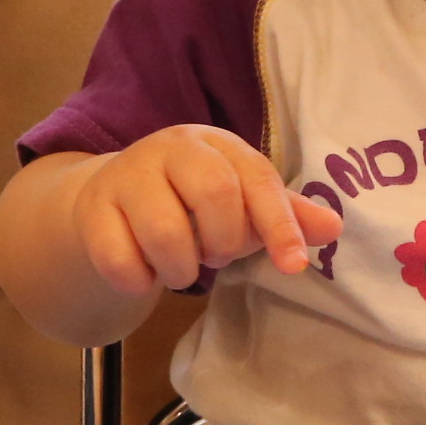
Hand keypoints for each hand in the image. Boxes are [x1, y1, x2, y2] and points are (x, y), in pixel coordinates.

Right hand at [73, 125, 342, 297]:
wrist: (111, 200)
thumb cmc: (189, 201)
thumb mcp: (239, 203)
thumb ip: (284, 215)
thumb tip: (333, 227)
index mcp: (213, 144)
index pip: (255, 178)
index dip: (278, 224)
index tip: (294, 266)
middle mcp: (169, 149)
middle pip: (214, 193)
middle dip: (223, 241)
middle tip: (215, 255)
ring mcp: (125, 176)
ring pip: (165, 233)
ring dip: (182, 269)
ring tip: (181, 266)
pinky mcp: (92, 211)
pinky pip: (121, 260)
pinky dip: (140, 280)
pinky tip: (144, 271)